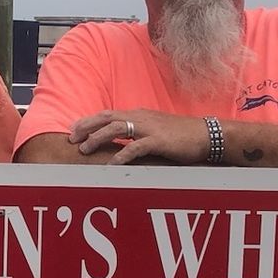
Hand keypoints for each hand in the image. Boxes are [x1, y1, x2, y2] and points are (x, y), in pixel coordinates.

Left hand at [71, 109, 208, 165]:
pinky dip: (122, 154)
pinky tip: (112, 164)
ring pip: (117, 128)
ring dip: (98, 138)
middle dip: (87, 127)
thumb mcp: (155, 129)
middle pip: (106, 118)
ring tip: (85, 148)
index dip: (89, 120)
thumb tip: (121, 139)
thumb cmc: (181, 134)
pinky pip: (136, 147)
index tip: (73, 129)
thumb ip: (137, 132)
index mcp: (138, 114)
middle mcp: (140, 118)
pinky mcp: (158, 141)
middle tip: (72, 139)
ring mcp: (149, 128)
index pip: (107, 114)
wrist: (206, 134)